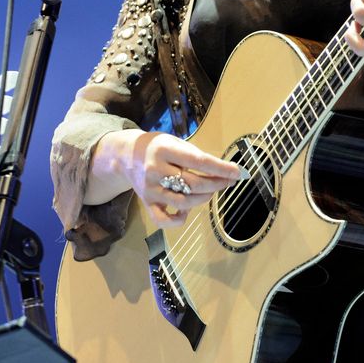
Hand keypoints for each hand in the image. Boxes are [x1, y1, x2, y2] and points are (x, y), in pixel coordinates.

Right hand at [88, 130, 247, 227]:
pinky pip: (163, 220)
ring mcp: (150, 189)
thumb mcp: (176, 142)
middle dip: (217, 184)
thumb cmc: (158, 148)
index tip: (238, 172)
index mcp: (165, 150)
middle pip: (194, 184)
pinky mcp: (146, 202)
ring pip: (184, 202)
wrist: (125, 155)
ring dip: (204, 199)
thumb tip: (224, 172)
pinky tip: (187, 211)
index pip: (199, 162)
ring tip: (210, 191)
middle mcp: (156, 170)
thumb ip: (196, 156)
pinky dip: (179, 220)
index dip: (221, 169)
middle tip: (228, 181)